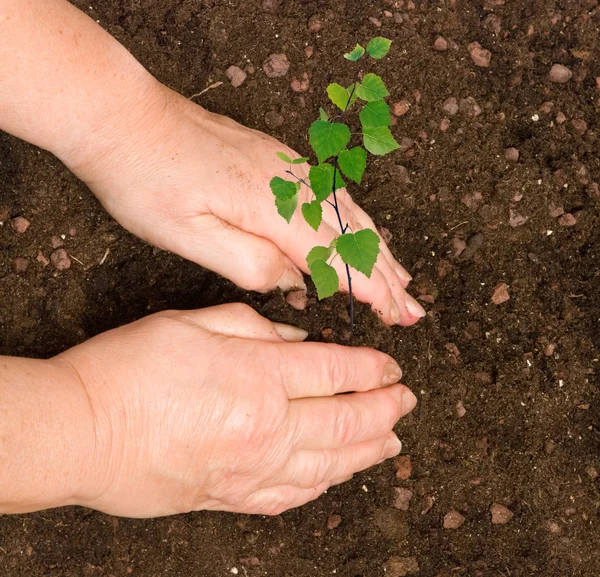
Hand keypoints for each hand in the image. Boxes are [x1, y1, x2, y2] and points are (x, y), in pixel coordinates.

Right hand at [57, 303, 415, 517]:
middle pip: (347, 420)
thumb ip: (253, 327)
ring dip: (369, 450)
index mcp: (258, 376)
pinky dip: (325, 483)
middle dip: (385, 409)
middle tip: (407, 401)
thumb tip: (296, 340)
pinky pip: (293, 496)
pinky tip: (339, 474)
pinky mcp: (230, 498)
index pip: (337, 371)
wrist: (79, 432)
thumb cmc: (128, 370)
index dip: (372, 368)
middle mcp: (267, 427)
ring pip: (331, 464)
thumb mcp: (193, 322)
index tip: (392, 367)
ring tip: (392, 441)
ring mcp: (252, 470)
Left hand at [70, 85, 425, 325]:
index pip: (336, 256)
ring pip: (349, 213)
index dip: (368, 290)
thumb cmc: (146, 179)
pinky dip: (357, 223)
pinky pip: (332, 195)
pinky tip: (364, 233)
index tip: (394, 316)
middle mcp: (291, 181)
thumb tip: (291, 280)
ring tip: (402, 277)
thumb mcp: (188, 237)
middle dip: (386, 276)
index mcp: (271, 205)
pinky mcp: (277, 159)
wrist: (124, 118)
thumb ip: (248, 264)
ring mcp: (287, 166)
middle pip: (354, 235)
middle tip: (412, 309)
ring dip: (380, 249)